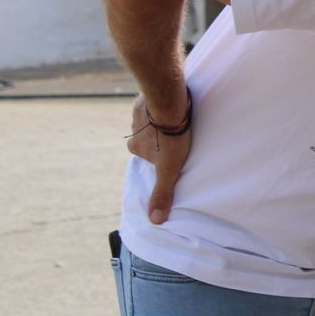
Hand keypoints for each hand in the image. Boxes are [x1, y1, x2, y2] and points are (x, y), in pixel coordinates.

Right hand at [125, 92, 191, 223]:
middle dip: (161, 135)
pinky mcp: (148, 94)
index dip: (159, 154)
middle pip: (148, 135)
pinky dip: (165, 103)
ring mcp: (139, 110)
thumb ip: (162, 193)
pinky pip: (157, 100)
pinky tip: (179, 103)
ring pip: (152, 117)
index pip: (147, 154)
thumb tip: (155, 220)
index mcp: (135, 147)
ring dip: (164, 118)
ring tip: (182, 119)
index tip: (171, 151)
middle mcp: (132, 129)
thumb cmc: (171, 137)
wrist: (168, 101)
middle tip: (178, 134)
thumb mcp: (169, 169)